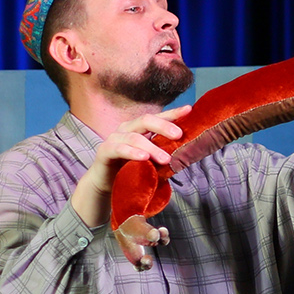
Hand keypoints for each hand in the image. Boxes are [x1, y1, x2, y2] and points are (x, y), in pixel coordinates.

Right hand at [70, 105, 192, 228]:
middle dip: (163, 126)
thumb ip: (164, 152)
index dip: (173, 113)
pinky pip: (119, 149)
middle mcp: (127, 129)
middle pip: (145, 121)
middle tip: (179, 135)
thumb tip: (188, 152)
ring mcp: (114, 138)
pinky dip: (132, 153)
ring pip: (134, 138)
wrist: (107, 184)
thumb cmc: (132, 169)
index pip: (158, 117)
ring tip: (166, 159)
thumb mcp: (151, 159)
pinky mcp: (104, 151)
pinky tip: (144, 158)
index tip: (189, 110)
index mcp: (139, 128)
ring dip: (152, 148)